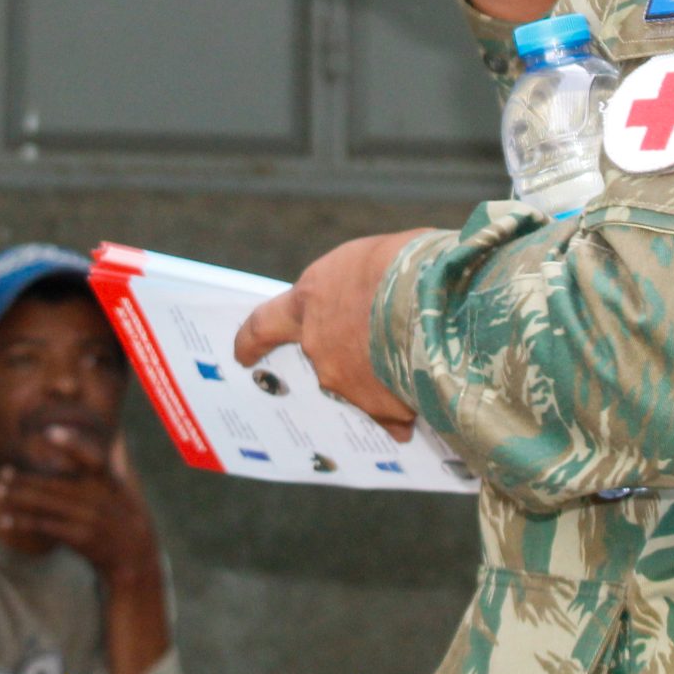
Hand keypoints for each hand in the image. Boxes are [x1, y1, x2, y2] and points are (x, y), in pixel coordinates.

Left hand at [0, 432, 161, 594]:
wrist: (134, 554)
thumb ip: (102, 465)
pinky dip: (23, 522)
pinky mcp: (78, 537)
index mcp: (108, 481)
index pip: (91, 457)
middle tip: (2, 471)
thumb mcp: (120, 487)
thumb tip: (90, 437)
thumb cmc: (122, 515)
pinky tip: (5, 519)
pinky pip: (45, 527)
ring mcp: (87, 518)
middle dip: (25, 478)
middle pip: (54, 484)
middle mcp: (97, 498)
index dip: (72, 443)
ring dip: (16, 498)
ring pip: (45, 505)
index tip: (49, 431)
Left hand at [233, 230, 434, 441]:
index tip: (242, 356)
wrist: (431, 298)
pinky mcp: (380, 406)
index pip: (265, 324)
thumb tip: (379, 297)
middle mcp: (318, 343)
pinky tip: (422, 409)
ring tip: (413, 373)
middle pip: (321, 359)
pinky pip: (390, 414)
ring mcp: (345, 379)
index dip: (252, 341)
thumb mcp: (373, 259)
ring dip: (379, 383)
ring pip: (357, 388)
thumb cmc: (405, 262)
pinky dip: (403, 412)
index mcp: (311, 299)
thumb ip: (362, 284)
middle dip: (342, 360)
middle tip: (366, 361)